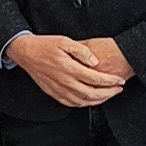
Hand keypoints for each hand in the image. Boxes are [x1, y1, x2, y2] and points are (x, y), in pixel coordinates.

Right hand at [7, 33, 125, 108]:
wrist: (25, 52)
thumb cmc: (45, 45)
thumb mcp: (65, 40)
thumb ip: (82, 50)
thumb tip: (95, 62)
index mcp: (68, 68)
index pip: (95, 78)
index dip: (110, 81)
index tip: (119, 80)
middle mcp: (63, 81)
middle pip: (91, 94)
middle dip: (109, 93)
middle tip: (118, 89)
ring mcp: (58, 89)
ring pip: (83, 101)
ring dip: (99, 100)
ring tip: (109, 95)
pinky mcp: (53, 93)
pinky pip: (72, 104)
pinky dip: (84, 104)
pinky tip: (91, 100)